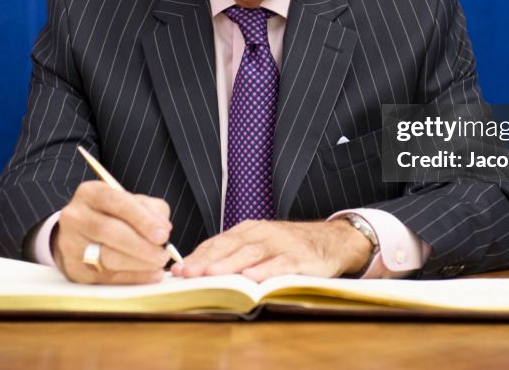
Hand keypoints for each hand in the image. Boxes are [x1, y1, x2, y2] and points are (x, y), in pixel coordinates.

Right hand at [53, 180, 172, 283]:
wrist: (79, 234)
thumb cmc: (112, 215)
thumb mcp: (130, 202)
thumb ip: (151, 210)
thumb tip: (163, 228)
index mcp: (91, 193)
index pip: (118, 203)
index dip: (143, 220)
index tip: (164, 234)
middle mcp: (76, 216)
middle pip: (110, 231)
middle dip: (142, 245)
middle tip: (163, 255)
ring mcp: (71, 244)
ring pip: (108, 257)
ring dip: (139, 264)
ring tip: (159, 264)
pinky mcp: (74, 268)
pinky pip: (107, 277)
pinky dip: (133, 277)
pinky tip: (150, 275)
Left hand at [171, 220, 373, 281]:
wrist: (330, 240)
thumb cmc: (289, 246)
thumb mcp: (260, 244)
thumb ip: (235, 255)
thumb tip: (200, 271)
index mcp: (249, 230)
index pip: (218, 242)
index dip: (198, 255)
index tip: (178, 270)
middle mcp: (263, 233)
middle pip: (230, 246)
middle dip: (207, 260)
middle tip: (188, 273)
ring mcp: (282, 244)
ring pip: (251, 253)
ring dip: (230, 264)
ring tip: (212, 273)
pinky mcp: (300, 257)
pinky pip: (280, 264)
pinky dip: (266, 270)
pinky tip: (252, 278)